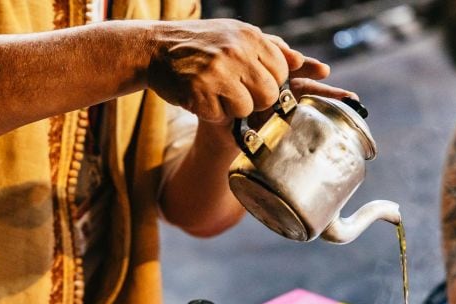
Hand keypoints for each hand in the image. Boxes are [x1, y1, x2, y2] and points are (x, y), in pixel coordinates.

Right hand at [147, 19, 332, 122]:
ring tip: (214, 91)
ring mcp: (217, 73)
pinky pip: (219, 116)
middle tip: (233, 90)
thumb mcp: (236, 35)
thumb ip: (272, 48)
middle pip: (268, 95)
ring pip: (245, 109)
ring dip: (231, 109)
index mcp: (250, 37)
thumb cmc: (199, 45)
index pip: (282, 73)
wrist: (153, 48)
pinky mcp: (199, 93)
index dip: (270, 83)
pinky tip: (199, 96)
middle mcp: (236, 52)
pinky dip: (210, 113)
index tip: (251, 81)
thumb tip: (302, 62)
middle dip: (254, 100)